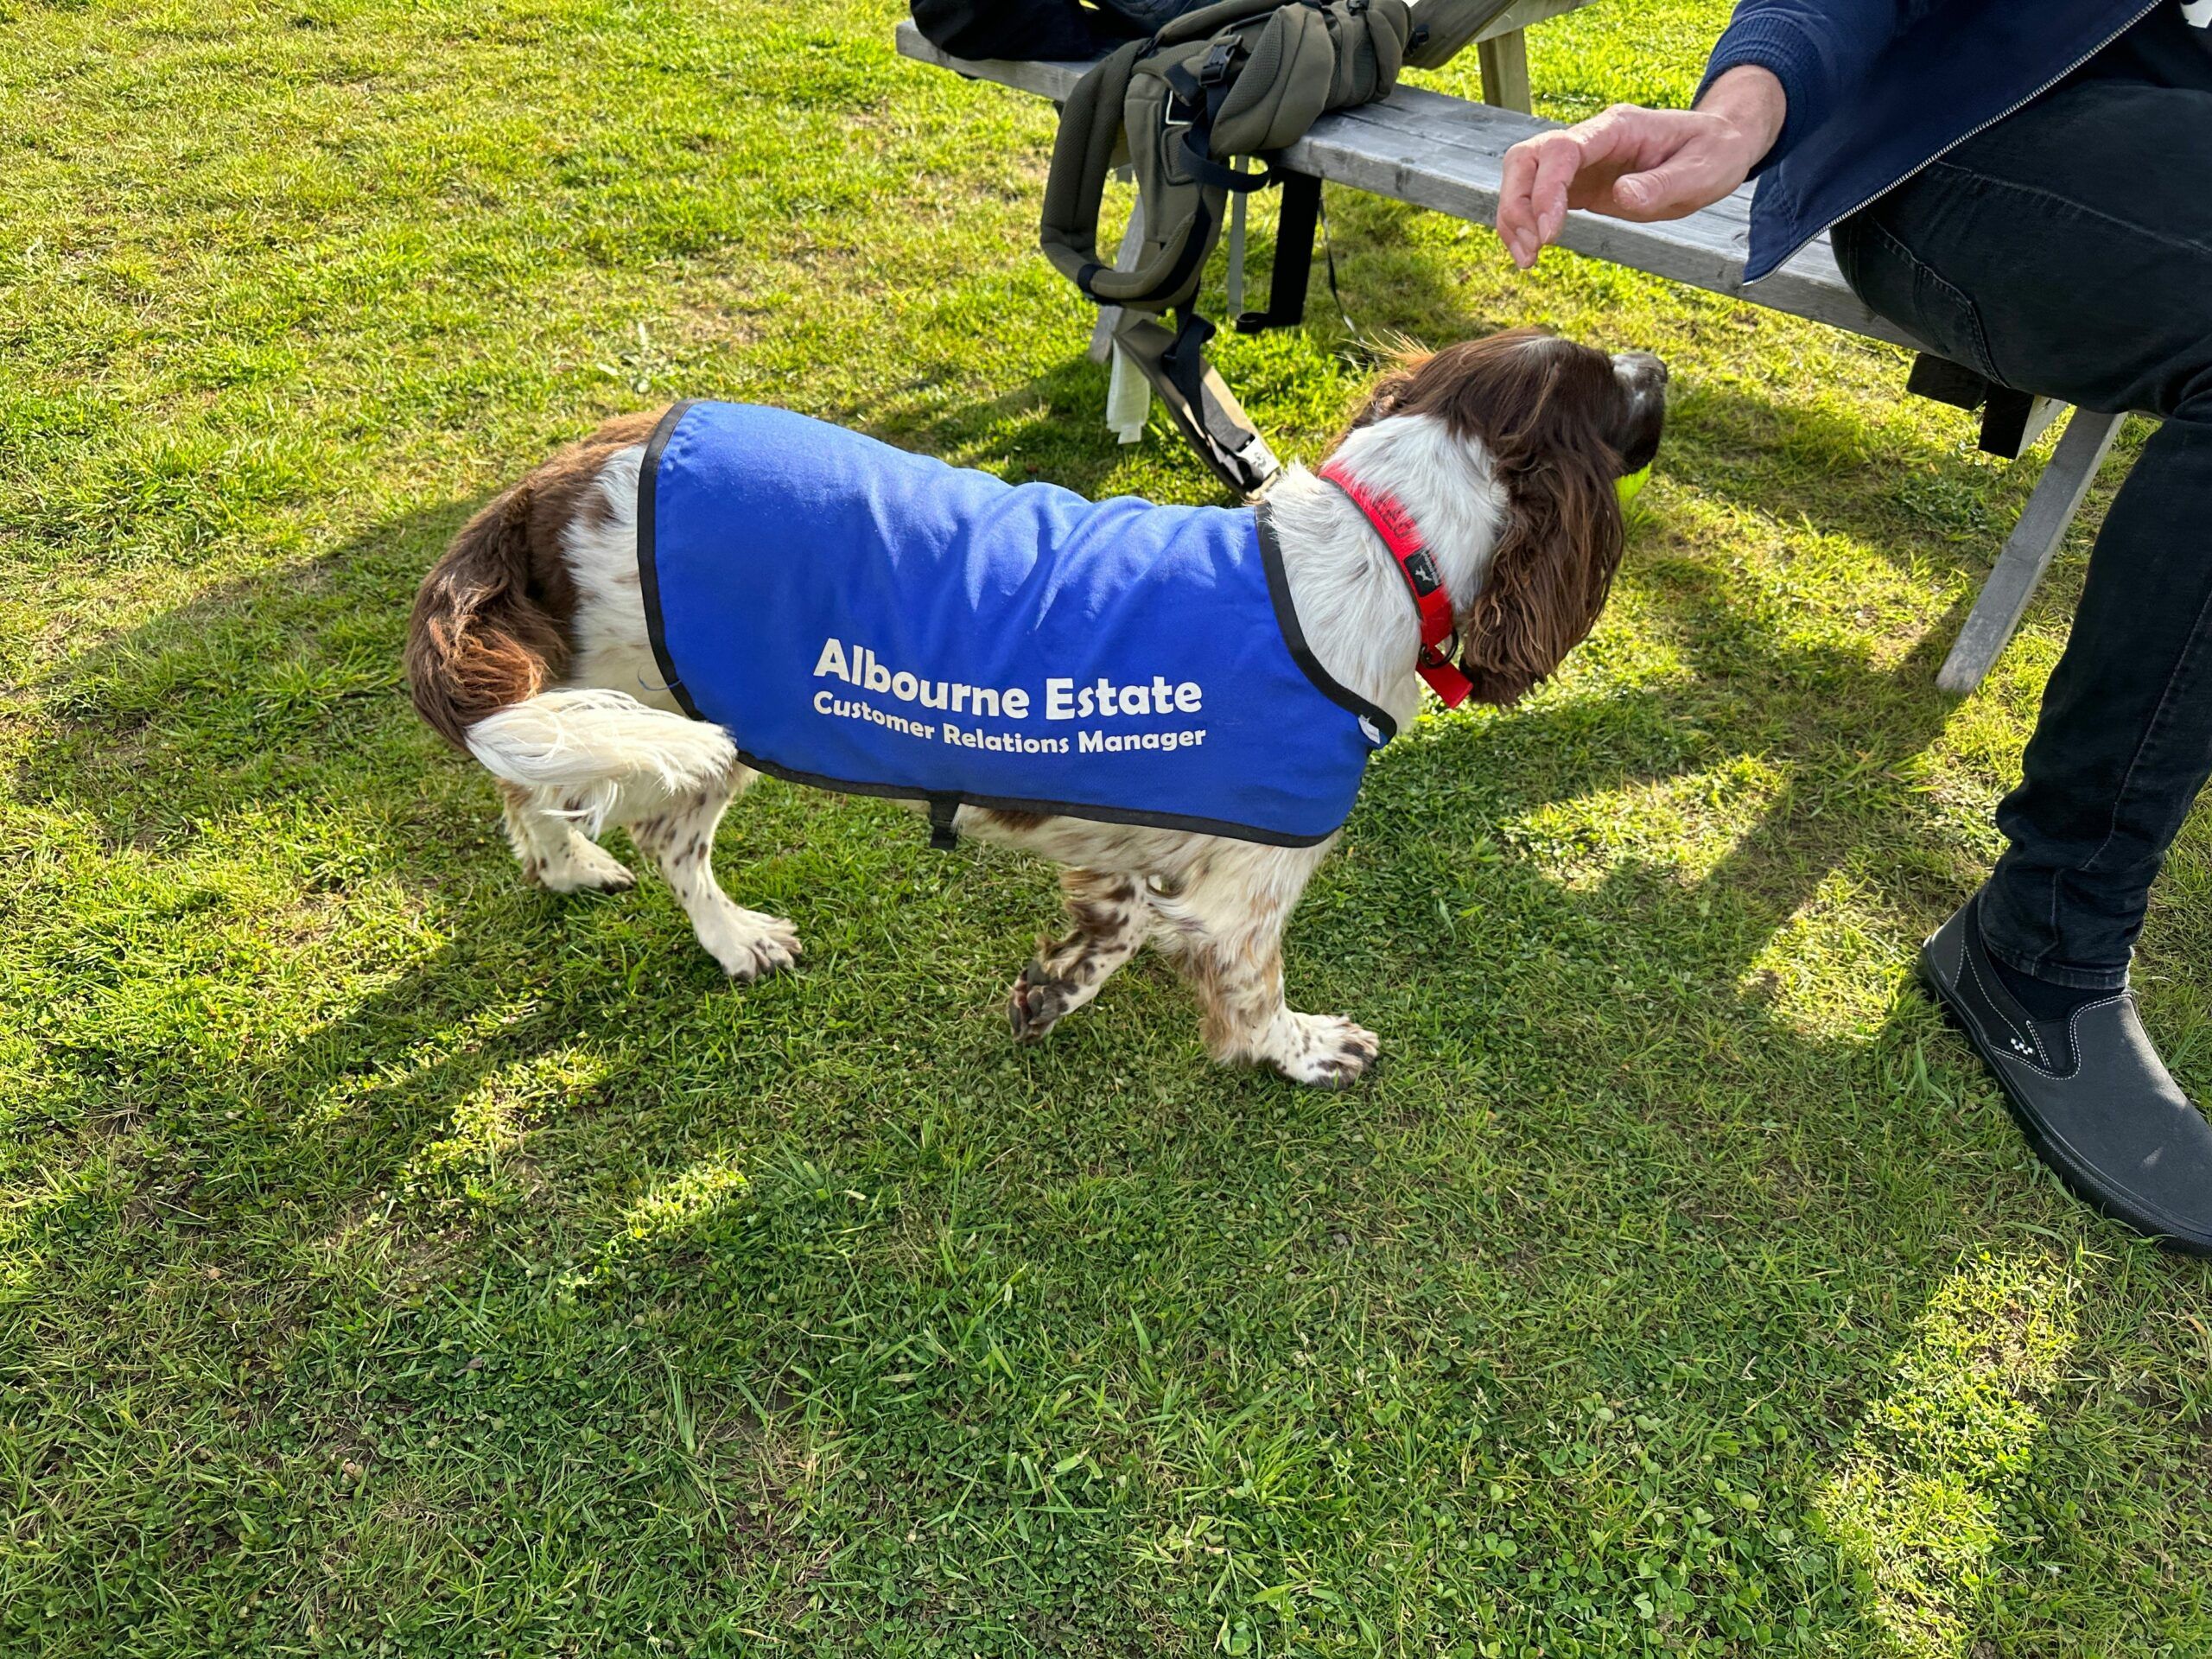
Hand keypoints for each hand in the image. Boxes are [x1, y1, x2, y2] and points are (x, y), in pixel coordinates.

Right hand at [1494, 65, 1786, 267]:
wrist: (1718, 146)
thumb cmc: (1714, 153)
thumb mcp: (1702, 172)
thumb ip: (1662, 184)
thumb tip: (1622, 197)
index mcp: (1617, 129)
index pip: (1561, 149)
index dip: (1546, 190)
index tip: (1549, 234)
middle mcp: (1590, 140)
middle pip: (1525, 158)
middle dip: (1516, 204)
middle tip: (1531, 250)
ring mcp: (1581, 161)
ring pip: (1522, 177)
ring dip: (1513, 218)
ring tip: (1528, 259)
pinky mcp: (1579, 184)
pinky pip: (1536, 198)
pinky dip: (1526, 224)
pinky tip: (1533, 251)